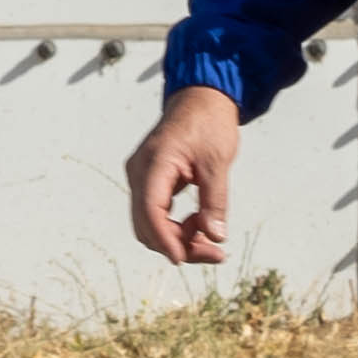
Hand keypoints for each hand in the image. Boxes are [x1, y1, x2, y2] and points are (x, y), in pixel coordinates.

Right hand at [121, 85, 243, 275]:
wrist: (201, 99)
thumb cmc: (209, 123)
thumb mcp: (218, 162)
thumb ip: (215, 200)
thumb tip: (216, 236)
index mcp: (154, 163)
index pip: (150, 210)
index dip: (164, 239)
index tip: (182, 259)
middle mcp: (139, 172)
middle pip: (147, 224)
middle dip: (178, 245)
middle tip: (217, 254)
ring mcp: (141, 177)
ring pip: (150, 224)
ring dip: (177, 239)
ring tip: (212, 242)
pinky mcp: (149, 182)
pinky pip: (155, 213)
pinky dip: (175, 226)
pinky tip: (200, 225)